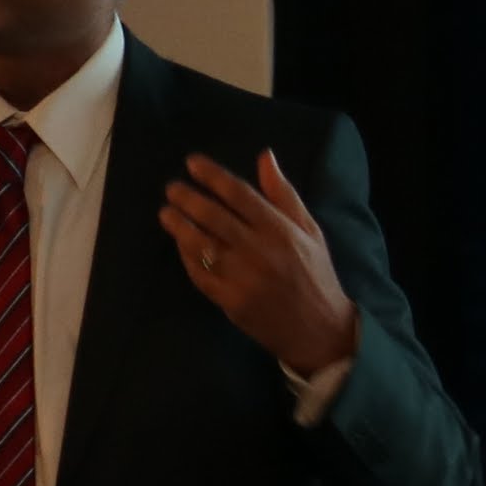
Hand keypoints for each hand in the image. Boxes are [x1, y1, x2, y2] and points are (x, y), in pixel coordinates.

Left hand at [161, 150, 359, 380]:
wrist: (318, 328)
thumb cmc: (315, 274)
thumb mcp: (310, 231)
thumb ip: (284, 195)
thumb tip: (264, 157)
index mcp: (282, 230)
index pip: (240, 194)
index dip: (213, 176)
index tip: (192, 163)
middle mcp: (260, 250)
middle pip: (214, 216)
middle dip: (188, 198)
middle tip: (172, 188)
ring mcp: (242, 277)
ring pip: (201, 244)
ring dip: (179, 226)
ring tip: (166, 213)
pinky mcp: (230, 300)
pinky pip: (199, 273)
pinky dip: (186, 256)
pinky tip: (179, 243)